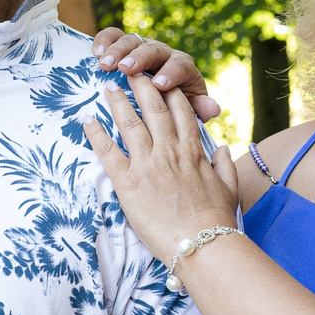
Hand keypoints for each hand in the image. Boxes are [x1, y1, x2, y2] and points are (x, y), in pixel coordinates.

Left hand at [84, 72, 241, 265]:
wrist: (203, 245)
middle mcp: (169, 151)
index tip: (161, 79)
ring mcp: (148, 164)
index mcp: (192, 151)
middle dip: (142, 85)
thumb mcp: (228, 188)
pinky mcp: (128, 183)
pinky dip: (96, 133)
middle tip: (130, 69)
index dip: (170, 91)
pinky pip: (108, 151)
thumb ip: (224, 164)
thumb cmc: (217, 221)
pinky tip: (87, 119)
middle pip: (153, 108)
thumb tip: (222, 147)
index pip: (181, 111)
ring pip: (130, 123)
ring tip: (108, 86)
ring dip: (117, 102)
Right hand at [92, 26, 221, 122]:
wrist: (157, 99)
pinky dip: (104, 40)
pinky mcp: (123, 46)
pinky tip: (95, 52)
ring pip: (132, 40)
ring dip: (117, 50)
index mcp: (182, 68)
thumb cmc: (174, 108)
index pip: (180, 65)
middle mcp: (163, 53)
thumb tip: (212, 109)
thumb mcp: (189, 112)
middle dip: (140, 57)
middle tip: (125, 68)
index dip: (171, 72)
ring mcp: (142, 46)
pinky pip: (113, 36)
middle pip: (154, 49)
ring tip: (104, 64)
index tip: (160, 84)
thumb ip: (200, 109)